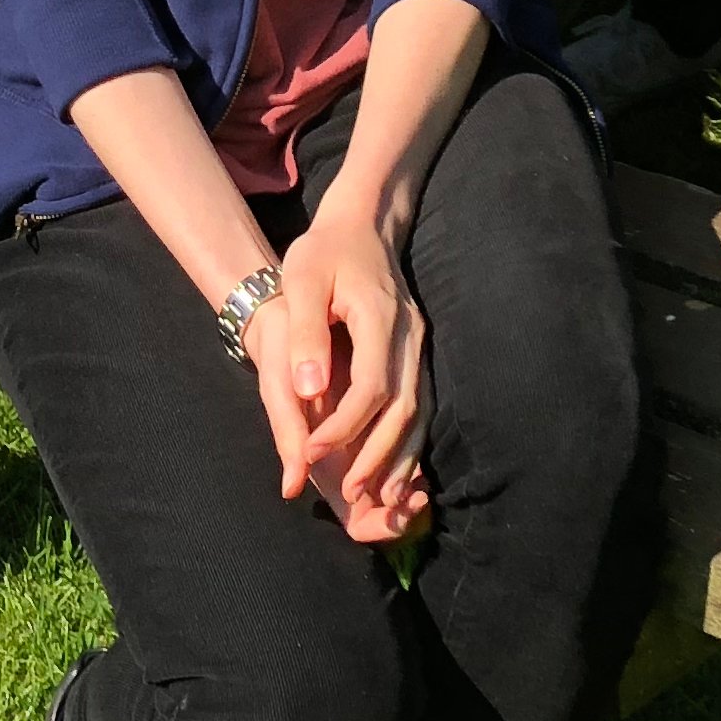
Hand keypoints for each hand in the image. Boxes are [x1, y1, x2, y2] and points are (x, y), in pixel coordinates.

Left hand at [247, 215, 431, 537]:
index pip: (371, 386)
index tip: (310, 452)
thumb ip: (306, 335)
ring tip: (379, 497)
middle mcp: (408, 334)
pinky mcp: (416, 349)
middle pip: (403, 407)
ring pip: (418, 409)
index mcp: (379, 316)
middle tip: (351, 492)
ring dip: (399, 455)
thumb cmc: (322, 251)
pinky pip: (419, 402)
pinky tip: (393, 467)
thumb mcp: (301, 280)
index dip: (344, 426)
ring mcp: (418, 342)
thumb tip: (308, 393)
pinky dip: (408, 438)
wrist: (362, 223)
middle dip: (378, 455)